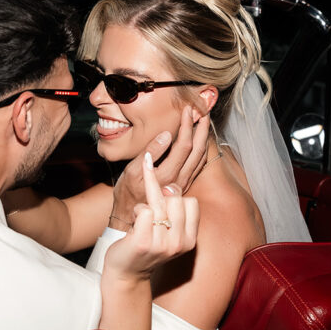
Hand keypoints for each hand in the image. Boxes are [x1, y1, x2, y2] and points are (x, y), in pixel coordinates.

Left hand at [105, 151, 198, 278]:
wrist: (126, 273)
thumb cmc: (146, 245)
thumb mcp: (167, 229)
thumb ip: (173, 208)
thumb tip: (169, 186)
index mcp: (190, 240)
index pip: (192, 202)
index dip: (176, 197)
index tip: (164, 204)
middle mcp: (179, 244)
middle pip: (176, 199)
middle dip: (160, 199)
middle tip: (150, 215)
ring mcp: (162, 244)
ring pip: (158, 202)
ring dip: (144, 206)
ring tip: (139, 220)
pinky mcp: (143, 242)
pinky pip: (144, 210)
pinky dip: (136, 211)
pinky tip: (133, 224)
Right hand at [110, 107, 209, 229]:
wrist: (131, 219)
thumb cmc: (126, 193)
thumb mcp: (131, 171)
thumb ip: (150, 153)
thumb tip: (166, 135)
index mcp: (166, 175)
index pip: (183, 146)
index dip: (187, 126)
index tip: (187, 111)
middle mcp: (179, 181)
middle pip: (197, 151)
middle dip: (201, 128)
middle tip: (202, 111)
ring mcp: (184, 185)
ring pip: (200, 158)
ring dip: (204, 138)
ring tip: (204, 121)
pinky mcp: (184, 187)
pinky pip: (198, 167)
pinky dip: (202, 150)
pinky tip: (201, 142)